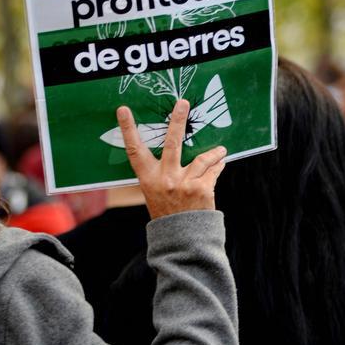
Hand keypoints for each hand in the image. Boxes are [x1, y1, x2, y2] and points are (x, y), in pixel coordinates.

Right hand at [116, 99, 226, 217]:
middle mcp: (165, 179)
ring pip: (202, 157)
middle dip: (178, 120)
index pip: (134, 150)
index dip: (128, 129)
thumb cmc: (168, 214)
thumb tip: (176, 147)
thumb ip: (161, 173)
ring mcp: (184, 183)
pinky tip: (221, 163)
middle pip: (172, 142)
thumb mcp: (154, 193)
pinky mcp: (202, 189)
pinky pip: (212, 170)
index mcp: (148, 178)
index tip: (123, 110)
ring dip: (214, 152)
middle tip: (183, 102)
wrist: (184, 242)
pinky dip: (218, 165)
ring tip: (220, 149)